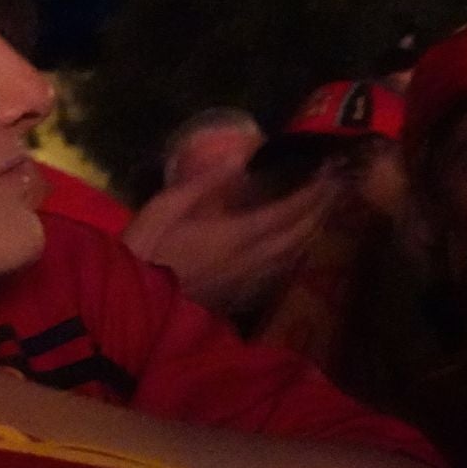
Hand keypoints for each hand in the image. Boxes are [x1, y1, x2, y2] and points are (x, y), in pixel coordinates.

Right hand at [124, 165, 337, 315]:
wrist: (130, 307)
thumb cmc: (140, 253)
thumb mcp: (163, 208)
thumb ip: (204, 185)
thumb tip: (240, 160)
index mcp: (234, 236)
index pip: (287, 212)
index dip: (312, 191)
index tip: (329, 170)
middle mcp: (250, 261)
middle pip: (299, 236)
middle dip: (321, 210)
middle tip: (336, 187)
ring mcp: (246, 283)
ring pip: (293, 256)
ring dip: (312, 232)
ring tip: (322, 211)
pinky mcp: (238, 297)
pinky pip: (278, 272)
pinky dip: (293, 254)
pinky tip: (293, 246)